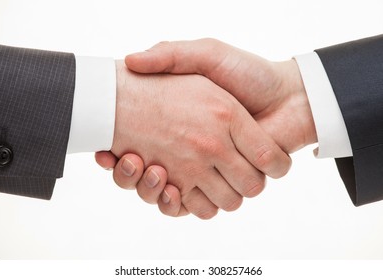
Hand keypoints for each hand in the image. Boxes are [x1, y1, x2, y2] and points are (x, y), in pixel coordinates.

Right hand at [100, 60, 290, 218]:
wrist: (290, 95)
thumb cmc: (249, 73)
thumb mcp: (205, 54)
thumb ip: (170, 55)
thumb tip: (130, 61)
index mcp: (182, 127)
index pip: (138, 149)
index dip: (120, 156)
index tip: (108, 150)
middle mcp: (191, 152)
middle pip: (148, 178)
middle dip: (133, 176)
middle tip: (127, 158)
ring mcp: (208, 171)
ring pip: (167, 195)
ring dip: (148, 189)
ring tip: (142, 165)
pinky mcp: (224, 185)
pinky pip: (193, 208)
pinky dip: (175, 204)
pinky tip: (166, 186)